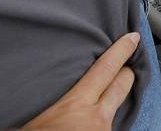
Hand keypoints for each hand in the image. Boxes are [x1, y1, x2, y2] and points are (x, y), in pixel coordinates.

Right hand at [22, 31, 139, 129]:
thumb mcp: (32, 124)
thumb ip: (46, 109)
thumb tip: (27, 106)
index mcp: (76, 106)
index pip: (106, 69)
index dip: (121, 51)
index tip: (133, 39)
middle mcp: (98, 119)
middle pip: (122, 85)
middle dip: (127, 74)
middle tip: (127, 66)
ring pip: (113, 114)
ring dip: (107, 112)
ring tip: (93, 114)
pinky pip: (109, 129)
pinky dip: (101, 127)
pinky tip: (89, 126)